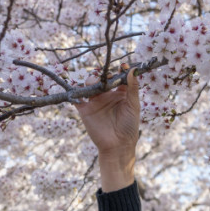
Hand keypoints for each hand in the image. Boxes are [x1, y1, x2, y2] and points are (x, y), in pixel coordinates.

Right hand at [74, 66, 139, 190]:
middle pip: (102, 78)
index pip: (118, 77)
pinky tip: (81, 90)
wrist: (118, 145)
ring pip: (89, 84)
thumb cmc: (129, 126)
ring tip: (96, 84)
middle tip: (107, 77)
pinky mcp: (85, 109)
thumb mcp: (133, 105)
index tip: (123, 66)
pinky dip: (76, 92)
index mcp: (120, 93)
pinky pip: (77, 97)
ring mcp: (95, 101)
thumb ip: (132, 88)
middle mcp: (107, 95)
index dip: (120, 70)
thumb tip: (133, 70)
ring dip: (91, 80)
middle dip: (103, 74)